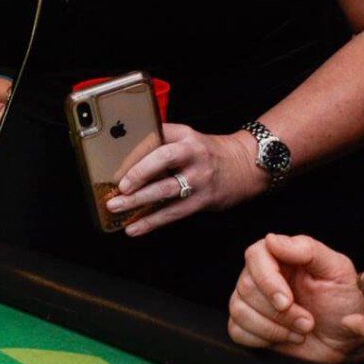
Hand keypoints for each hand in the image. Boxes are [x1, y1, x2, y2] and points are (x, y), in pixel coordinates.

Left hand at [110, 125, 266, 234]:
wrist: (246, 165)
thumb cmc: (206, 152)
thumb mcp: (187, 138)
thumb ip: (161, 144)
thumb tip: (123, 161)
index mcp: (184, 135)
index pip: (156, 137)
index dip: (135, 151)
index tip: (116, 163)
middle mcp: (193, 154)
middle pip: (162, 161)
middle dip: (136, 175)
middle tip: (116, 187)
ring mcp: (199, 178)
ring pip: (166, 190)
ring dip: (138, 201)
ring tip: (117, 208)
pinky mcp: (203, 200)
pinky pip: (174, 212)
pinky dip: (152, 221)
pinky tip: (135, 228)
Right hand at [226, 234, 363, 362]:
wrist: (348, 340)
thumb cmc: (345, 303)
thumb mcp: (338, 272)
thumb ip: (308, 250)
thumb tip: (271, 239)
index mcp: (280, 257)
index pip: (255, 256)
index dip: (267, 280)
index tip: (287, 302)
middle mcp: (261, 276)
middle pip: (246, 288)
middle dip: (280, 313)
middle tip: (308, 322)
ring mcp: (251, 301)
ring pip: (239, 311)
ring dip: (274, 328)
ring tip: (301, 331)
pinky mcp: (247, 326)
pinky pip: (237, 331)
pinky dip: (262, 339)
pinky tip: (284, 338)